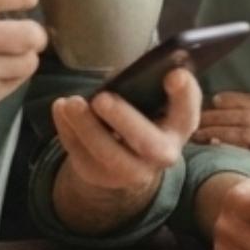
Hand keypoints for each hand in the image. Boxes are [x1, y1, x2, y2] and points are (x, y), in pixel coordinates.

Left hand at [53, 68, 201, 200]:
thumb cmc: (141, 113)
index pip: (189, 111)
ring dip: (87, 127)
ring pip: (108, 155)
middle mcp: (162, 153)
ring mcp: (131, 170)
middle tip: (101, 98)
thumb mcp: (150, 98)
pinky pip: (81, 155)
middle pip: (148, 143)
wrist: (125, 156)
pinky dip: (67, 130)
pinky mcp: (100, 176)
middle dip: (124, 119)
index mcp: (179, 126)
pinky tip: (60, 108)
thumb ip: (146, 83)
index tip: (173, 74)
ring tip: (71, 103)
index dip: (184, 93)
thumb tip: (125, 73)